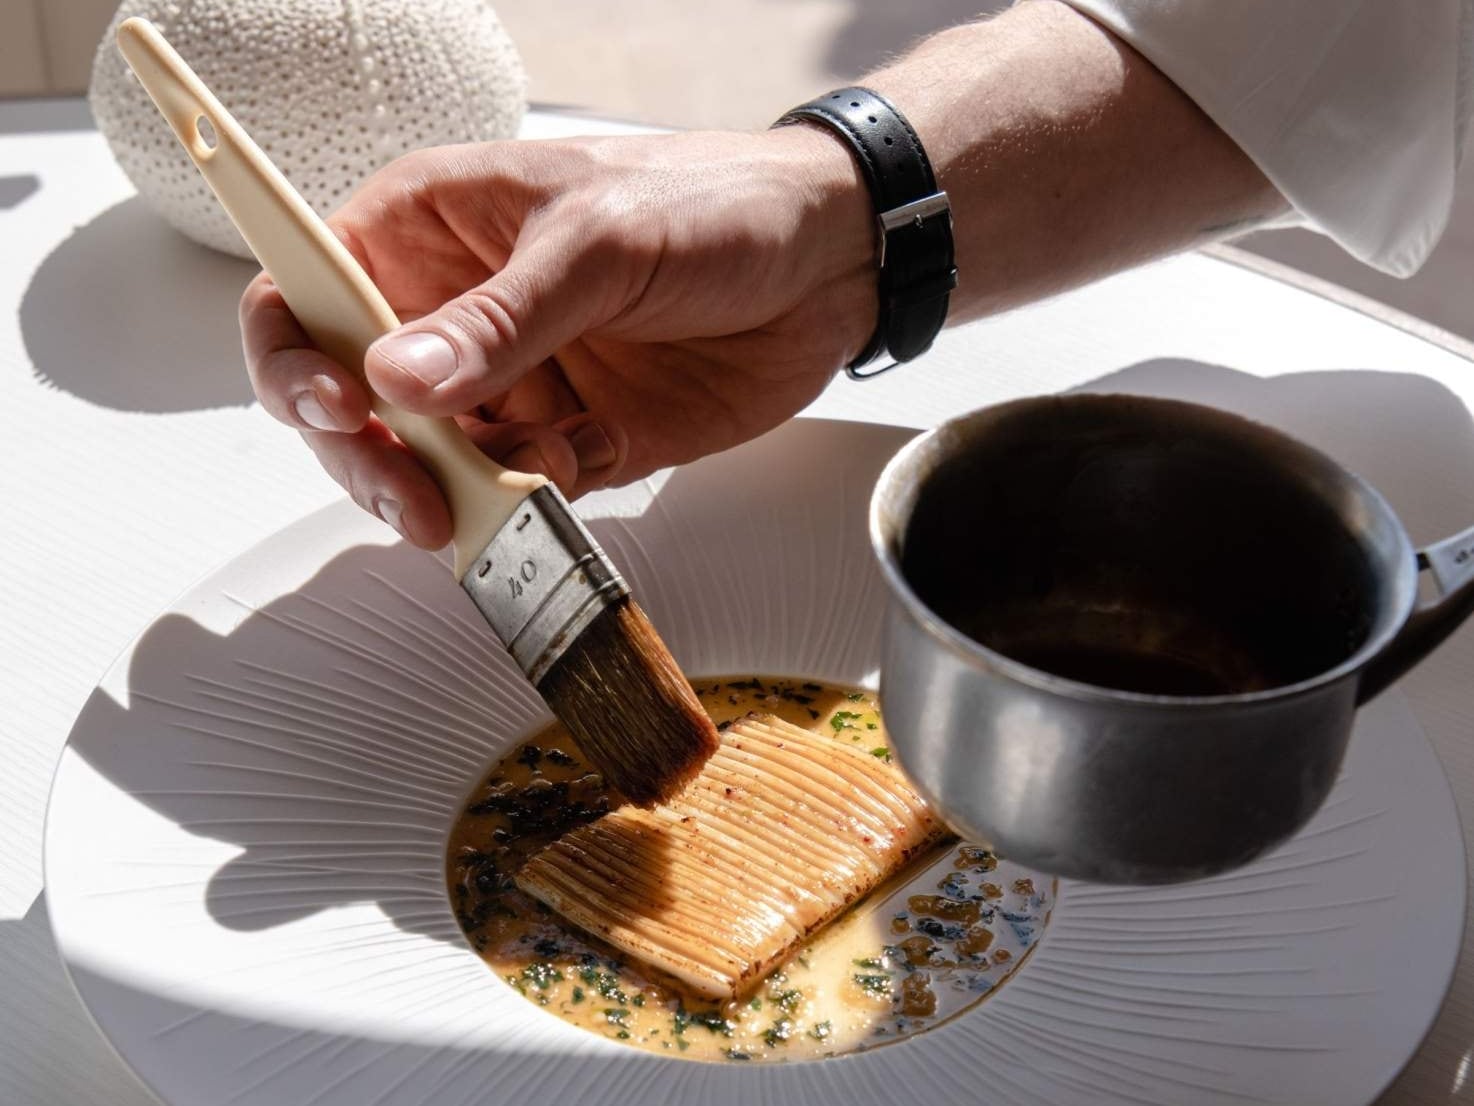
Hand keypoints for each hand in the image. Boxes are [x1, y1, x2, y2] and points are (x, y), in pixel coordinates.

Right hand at [241, 126, 873, 548]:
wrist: (828, 264)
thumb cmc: (711, 206)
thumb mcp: (599, 241)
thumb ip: (501, 317)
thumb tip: (397, 382)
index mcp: (430, 231)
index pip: (307, 293)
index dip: (294, 360)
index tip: (339, 408)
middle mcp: (455, 314)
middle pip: (356, 406)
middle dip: (377, 461)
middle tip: (418, 501)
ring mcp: (511, 381)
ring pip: (437, 463)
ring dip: (467, 487)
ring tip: (539, 465)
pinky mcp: (571, 437)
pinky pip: (523, 490)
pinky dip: (547, 491)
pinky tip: (600, 445)